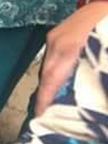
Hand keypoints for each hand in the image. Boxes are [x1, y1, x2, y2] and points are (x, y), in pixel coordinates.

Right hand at [35, 0, 107, 114]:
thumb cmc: (106, 24)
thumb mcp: (103, 55)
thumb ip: (96, 74)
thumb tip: (93, 94)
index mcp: (69, 50)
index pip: (51, 81)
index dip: (45, 101)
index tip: (42, 119)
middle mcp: (56, 44)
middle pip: (45, 76)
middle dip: (44, 98)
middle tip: (46, 119)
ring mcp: (54, 37)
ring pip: (47, 68)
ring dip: (48, 86)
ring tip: (51, 106)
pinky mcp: (56, 34)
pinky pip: (51, 59)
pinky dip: (53, 74)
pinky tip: (58, 84)